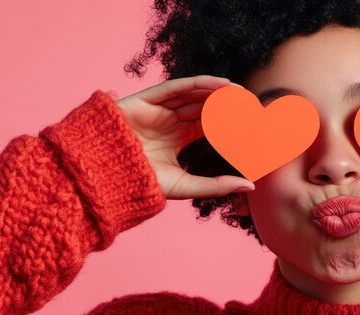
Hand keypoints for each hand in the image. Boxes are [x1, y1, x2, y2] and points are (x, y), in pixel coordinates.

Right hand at [116, 75, 254, 199]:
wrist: (107, 176)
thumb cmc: (141, 183)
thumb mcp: (186, 186)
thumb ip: (217, 185)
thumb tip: (249, 185)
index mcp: (177, 139)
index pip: (208, 124)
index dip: (228, 121)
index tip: (252, 121)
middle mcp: (168, 122)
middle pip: (202, 107)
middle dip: (225, 103)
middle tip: (250, 102)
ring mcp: (158, 109)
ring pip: (192, 95)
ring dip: (216, 91)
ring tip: (239, 91)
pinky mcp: (147, 99)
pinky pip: (177, 87)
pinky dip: (199, 83)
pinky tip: (220, 84)